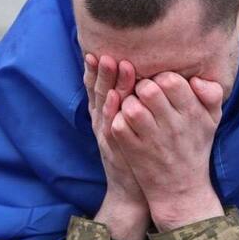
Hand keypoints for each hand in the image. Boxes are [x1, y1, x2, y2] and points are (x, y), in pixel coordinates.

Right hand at [84, 54, 149, 239]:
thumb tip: (142, 77)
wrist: (137, 192)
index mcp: (108, 115)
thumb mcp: (135, 125)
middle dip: (102, 70)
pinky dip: (112, 112)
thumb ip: (135, 103)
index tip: (97, 47)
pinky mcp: (116, 150)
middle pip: (99, 91)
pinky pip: (113, 127)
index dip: (96, 69)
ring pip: (104, 106)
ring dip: (108, 83)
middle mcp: (103, 123)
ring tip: (112, 63)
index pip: (100, 87)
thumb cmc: (140, 154)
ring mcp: (108, 136)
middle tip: (105, 48)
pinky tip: (116, 97)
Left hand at [110, 72, 225, 231]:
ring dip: (127, 102)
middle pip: (148, 90)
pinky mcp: (134, 152)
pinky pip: (119, 126)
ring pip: (131, 107)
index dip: (161, 77)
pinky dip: (117, 120)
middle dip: (141, 86)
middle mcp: (173, 126)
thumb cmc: (195, 147)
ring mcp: (152, 140)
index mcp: (192, 113)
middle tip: (142, 94)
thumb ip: (212, 94)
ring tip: (133, 107)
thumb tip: (196, 79)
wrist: (183, 190)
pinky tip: (124, 122)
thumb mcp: (212, 121)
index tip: (160, 85)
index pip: (172, 81)